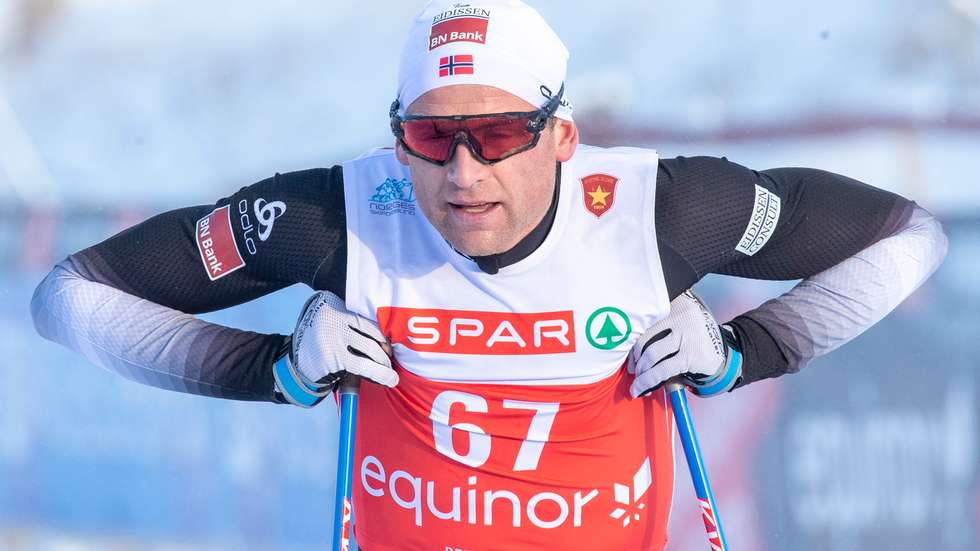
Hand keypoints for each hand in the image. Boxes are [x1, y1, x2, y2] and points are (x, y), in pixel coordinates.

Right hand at [273, 291, 395, 406]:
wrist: (293, 368)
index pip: (365, 317)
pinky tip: (389, 378)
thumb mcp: (329, 325)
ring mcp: (333, 337)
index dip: (382, 333)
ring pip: (370, 349)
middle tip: (390, 358)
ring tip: (392, 372)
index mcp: (331, 304)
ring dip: (385, 363)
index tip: (389, 343)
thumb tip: (386, 335)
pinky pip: (364, 366)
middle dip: (385, 349)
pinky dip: (380, 373)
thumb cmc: (319, 347)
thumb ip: (349, 322)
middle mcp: (332, 317)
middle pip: (370, 332)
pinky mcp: (333, 358)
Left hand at [627, 290, 741, 397]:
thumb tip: (629, 350)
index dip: (631, 341)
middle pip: (645, 337)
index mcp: (675, 304)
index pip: (645, 321)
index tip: (628, 354)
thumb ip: (657, 329)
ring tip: (638, 379)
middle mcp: (680, 316)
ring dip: (640, 371)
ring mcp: (687, 335)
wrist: (721, 354)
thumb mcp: (677, 325)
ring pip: (651, 354)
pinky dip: (647, 381)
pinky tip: (640, 388)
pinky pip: (662, 369)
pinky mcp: (691, 355)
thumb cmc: (692, 341)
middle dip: (635, 357)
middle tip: (633, 369)